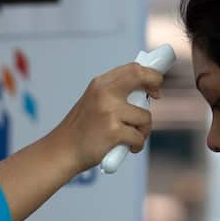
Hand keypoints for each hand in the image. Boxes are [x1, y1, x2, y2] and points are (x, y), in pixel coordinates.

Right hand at [48, 62, 162, 173]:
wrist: (62, 151)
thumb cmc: (81, 131)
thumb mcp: (93, 103)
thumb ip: (114, 94)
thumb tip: (146, 91)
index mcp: (99, 85)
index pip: (132, 69)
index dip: (149, 74)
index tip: (154, 84)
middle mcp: (104, 94)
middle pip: (141, 76)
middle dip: (155, 84)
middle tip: (157, 96)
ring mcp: (109, 112)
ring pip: (145, 116)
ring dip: (143, 130)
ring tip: (132, 138)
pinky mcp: (114, 132)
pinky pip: (139, 137)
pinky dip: (137, 145)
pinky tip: (128, 148)